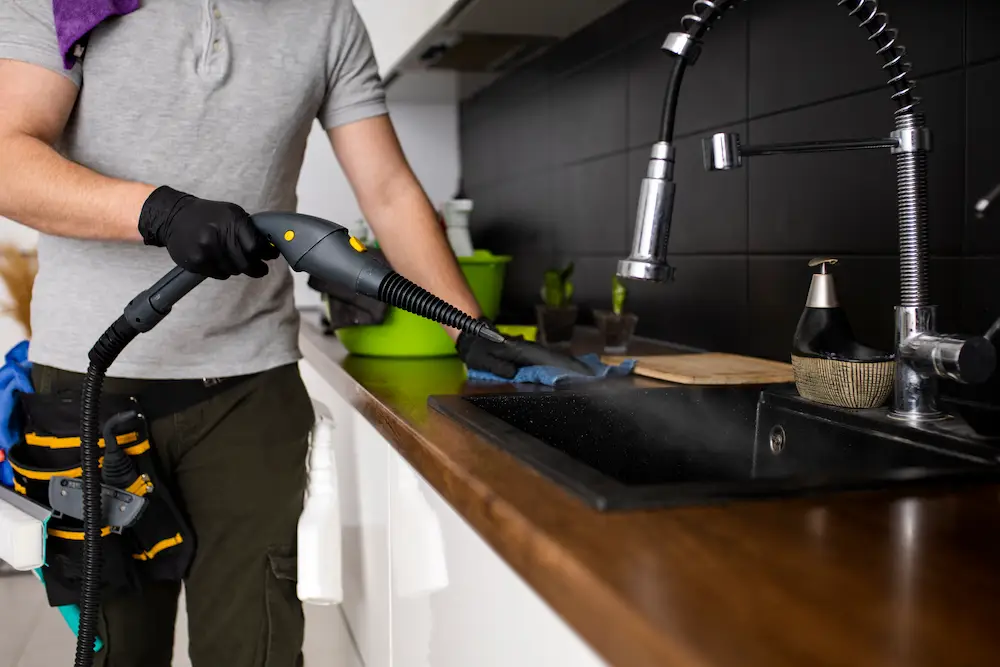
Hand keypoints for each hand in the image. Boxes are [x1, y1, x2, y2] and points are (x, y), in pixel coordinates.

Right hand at [137, 186, 278, 278]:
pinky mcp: (196, 261)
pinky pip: (219, 275)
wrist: (173, 216)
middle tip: (260, 269)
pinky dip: (223, 271)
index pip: (256, 246)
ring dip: (238, 268)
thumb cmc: (207, 216)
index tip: (270, 257)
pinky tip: (218, 260)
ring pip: (234, 270)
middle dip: (257, 268)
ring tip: (232, 259)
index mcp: (231, 220)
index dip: (266, 254)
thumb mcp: (231, 213)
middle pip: (247, 263)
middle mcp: (218, 234)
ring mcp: (206, 249)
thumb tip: (270, 247)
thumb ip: (250, 229)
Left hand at [456, 327, 594, 378]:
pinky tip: (568, 376)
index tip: (585, 373)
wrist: (473, 336)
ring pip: (554, 361)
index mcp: (523, 352)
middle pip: (557, 360)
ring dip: (571, 369)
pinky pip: (548, 363)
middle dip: (576, 368)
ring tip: (588, 379)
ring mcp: (531, 354)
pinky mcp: (529, 358)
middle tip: (595, 379)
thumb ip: (498, 366)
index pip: (549, 360)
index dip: (567, 367)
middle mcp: (531, 351)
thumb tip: (513, 373)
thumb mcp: (484, 359)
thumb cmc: (479, 349)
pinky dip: (561, 368)